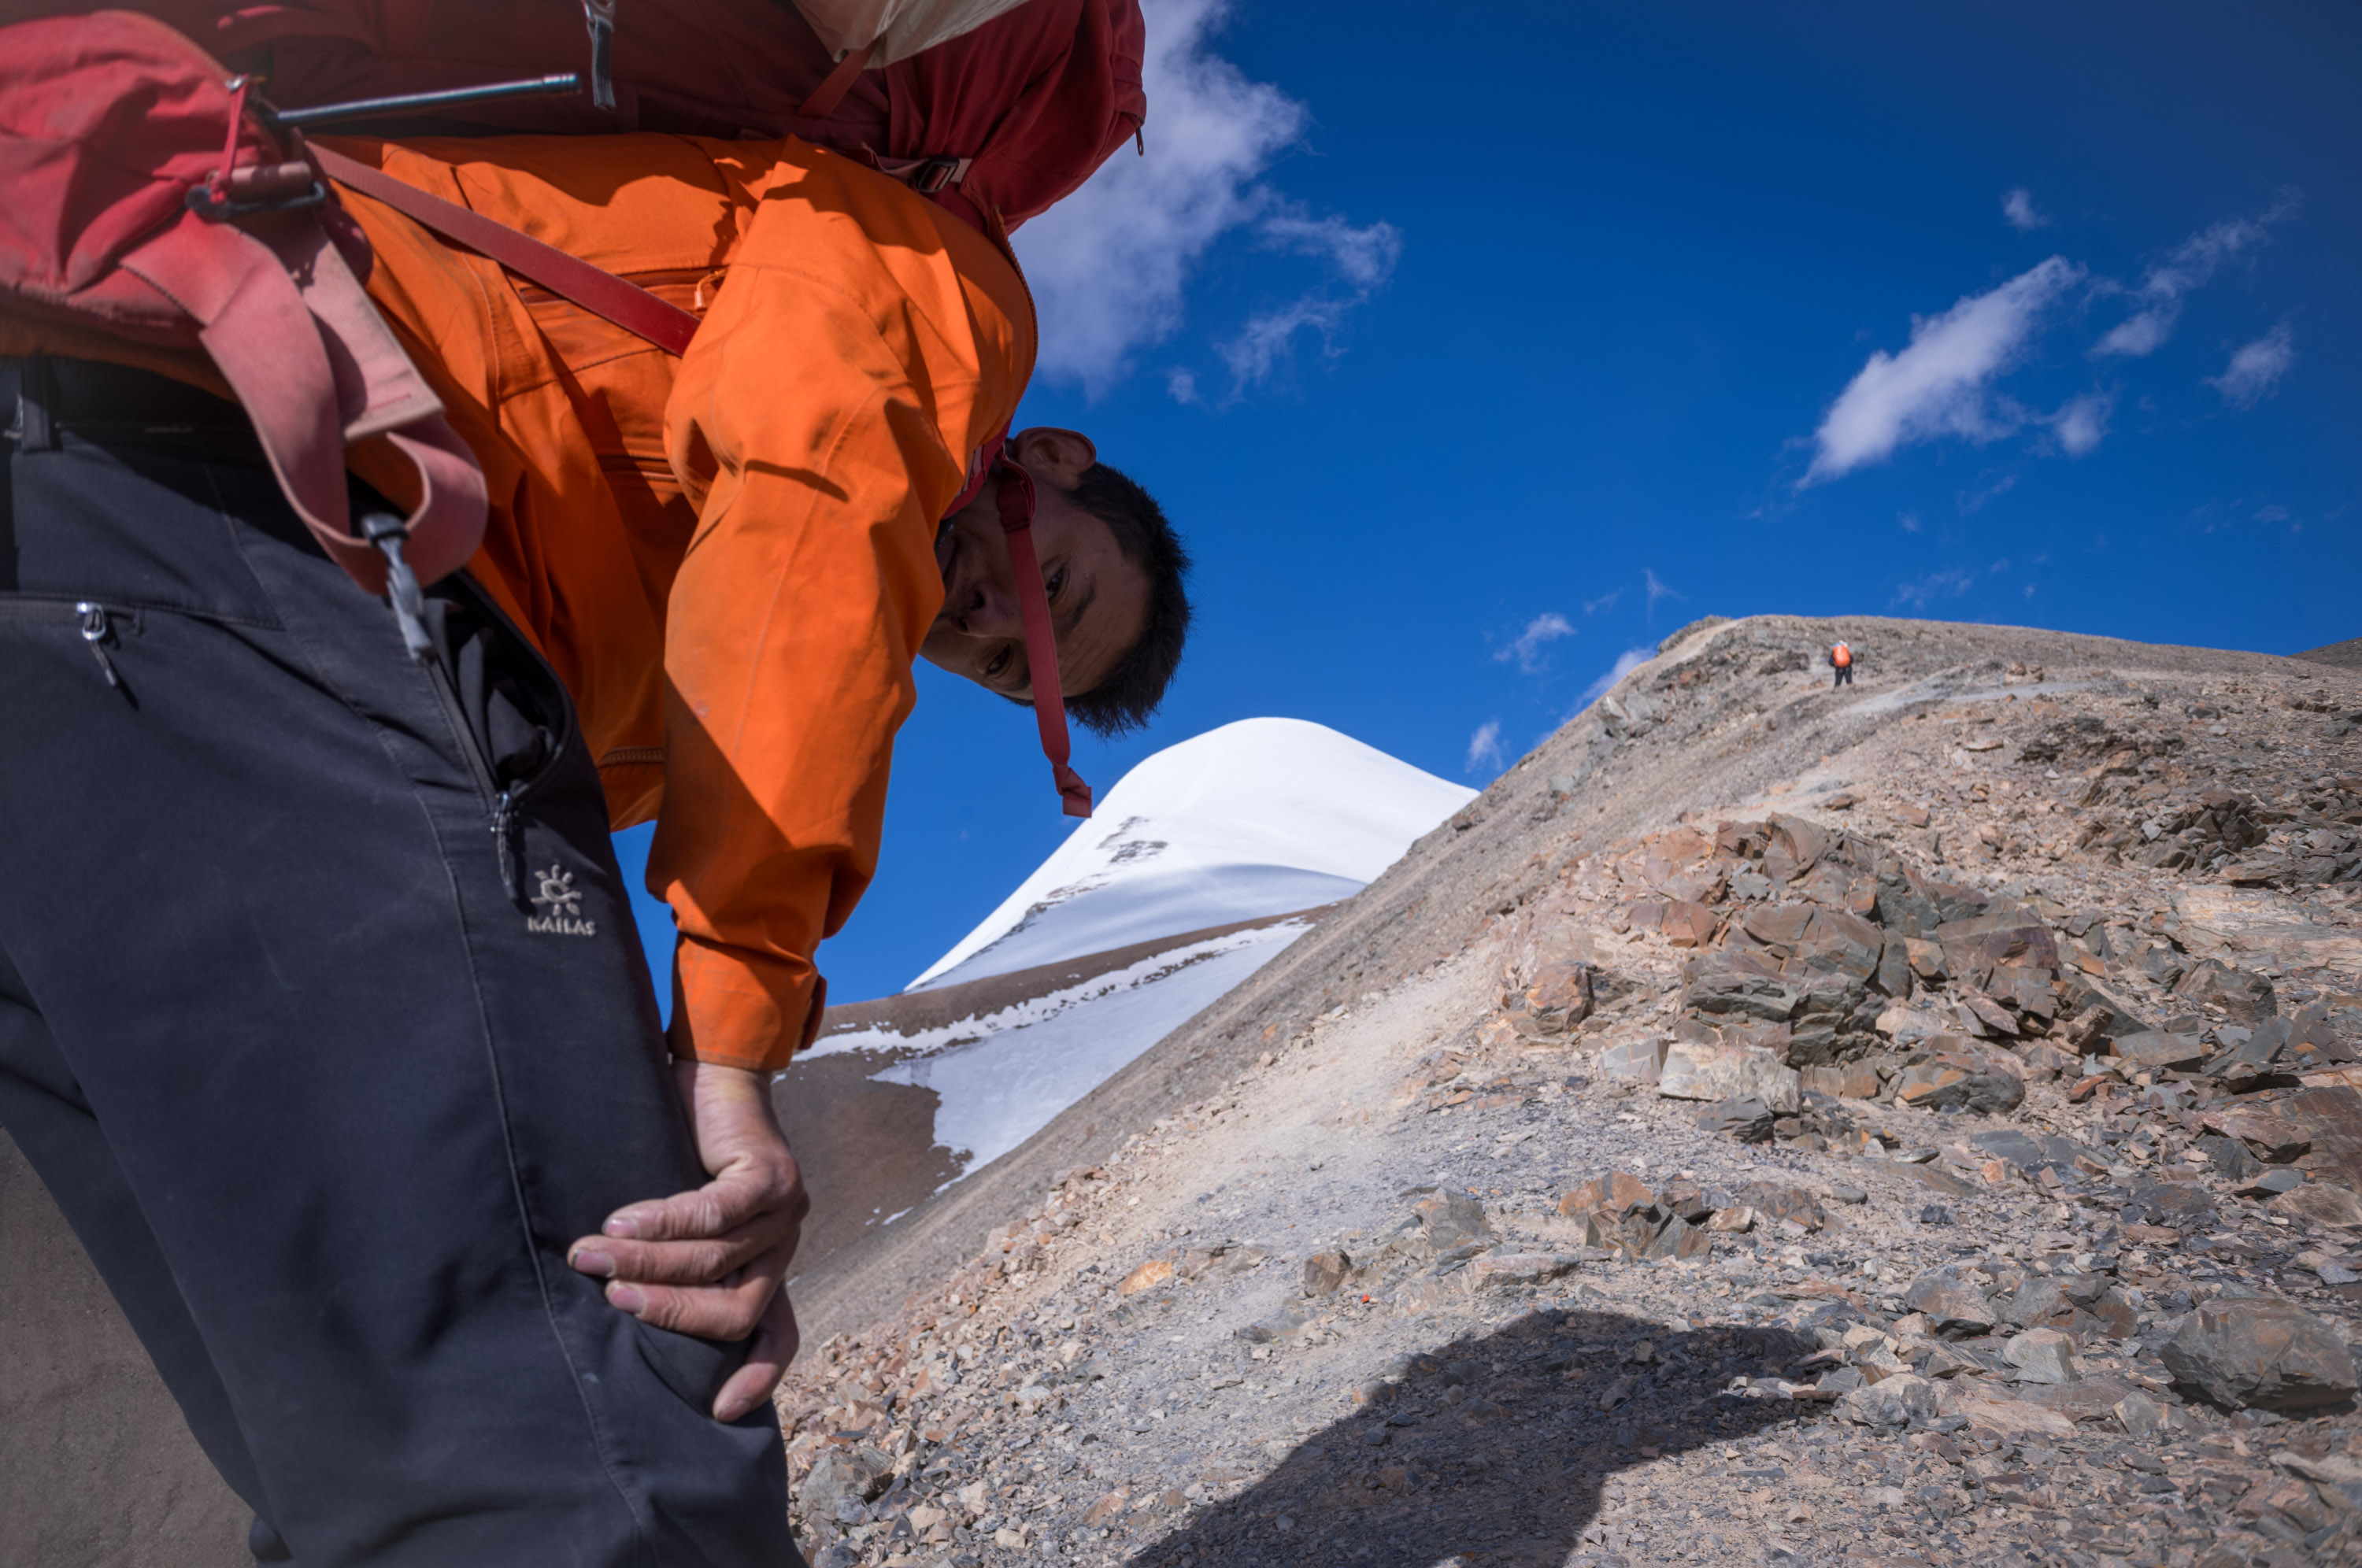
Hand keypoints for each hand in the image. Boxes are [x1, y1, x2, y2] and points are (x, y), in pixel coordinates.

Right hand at [567, 1059, 806, 1420]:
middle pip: (736, 1310)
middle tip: (610, 1301)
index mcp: (767, 1263)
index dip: (757, 1375)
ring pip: (715, 1261)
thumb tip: (609, 1304)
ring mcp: (784, 1210)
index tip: (723, 1412)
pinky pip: (714, 1213)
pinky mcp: (770, 1174)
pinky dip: (662, 1224)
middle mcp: (783, 1243)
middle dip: (669, 1313)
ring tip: (593, 1257)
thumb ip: (671, 1260)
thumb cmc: (686, 1148)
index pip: (778, 1333)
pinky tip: (621, 1225)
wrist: (717, 1069)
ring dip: (649, 1265)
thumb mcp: (683, 1216)